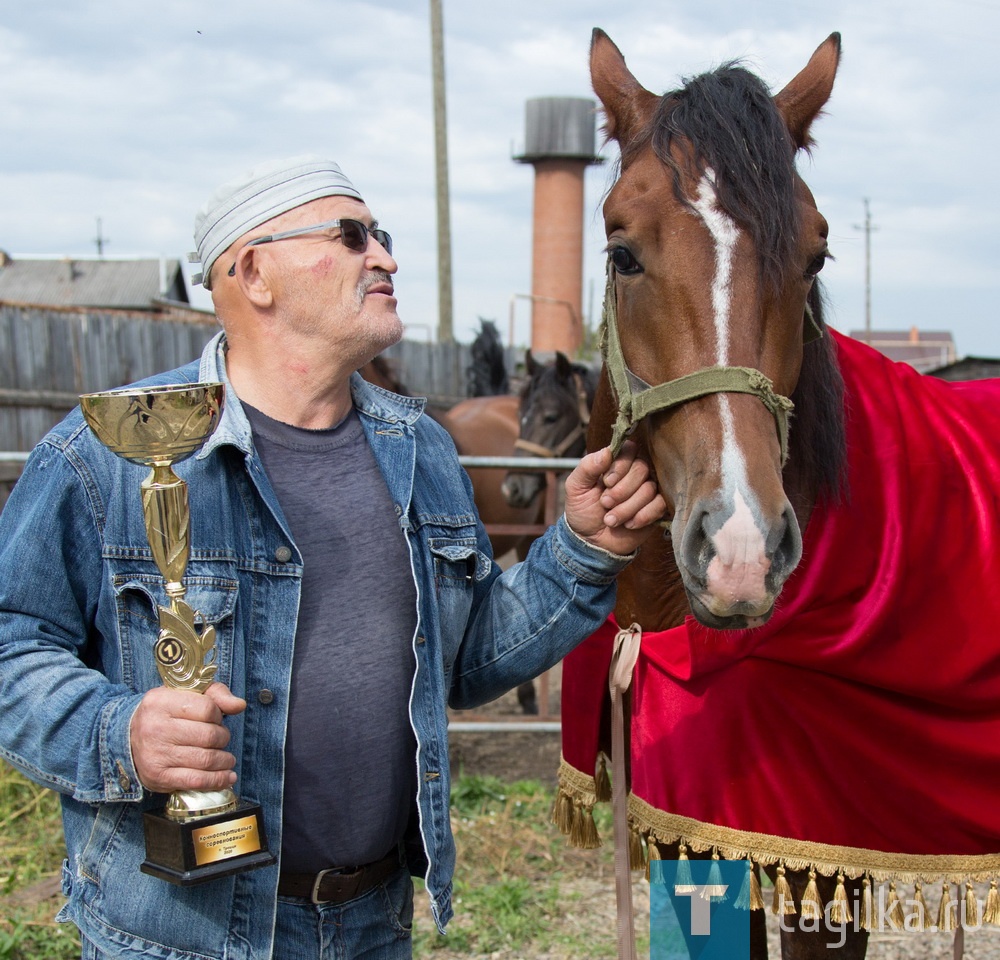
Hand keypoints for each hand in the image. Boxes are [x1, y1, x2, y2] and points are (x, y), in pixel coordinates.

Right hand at [130, 682, 246, 793]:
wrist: (129, 739)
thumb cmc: (166, 714)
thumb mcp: (186, 694)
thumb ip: (216, 694)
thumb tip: (239, 705)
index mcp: (160, 701)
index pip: (207, 708)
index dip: (218, 715)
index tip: (216, 719)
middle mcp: (155, 727)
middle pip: (209, 735)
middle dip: (223, 738)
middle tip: (221, 740)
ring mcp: (155, 754)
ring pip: (206, 759)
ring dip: (224, 760)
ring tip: (227, 759)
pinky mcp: (158, 776)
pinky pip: (196, 780)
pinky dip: (217, 780)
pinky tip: (227, 777)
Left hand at [563, 441, 665, 555]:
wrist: (591, 541)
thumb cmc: (583, 510)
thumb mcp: (576, 487)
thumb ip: (588, 467)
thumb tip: (607, 452)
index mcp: (617, 462)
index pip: (629, 449)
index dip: (620, 466)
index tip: (606, 482)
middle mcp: (635, 473)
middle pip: (642, 468)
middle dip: (621, 490)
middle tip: (605, 503)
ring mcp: (648, 490)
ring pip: (649, 489)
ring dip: (627, 508)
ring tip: (610, 519)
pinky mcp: (657, 508)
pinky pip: (660, 505)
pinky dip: (642, 516)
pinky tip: (629, 524)